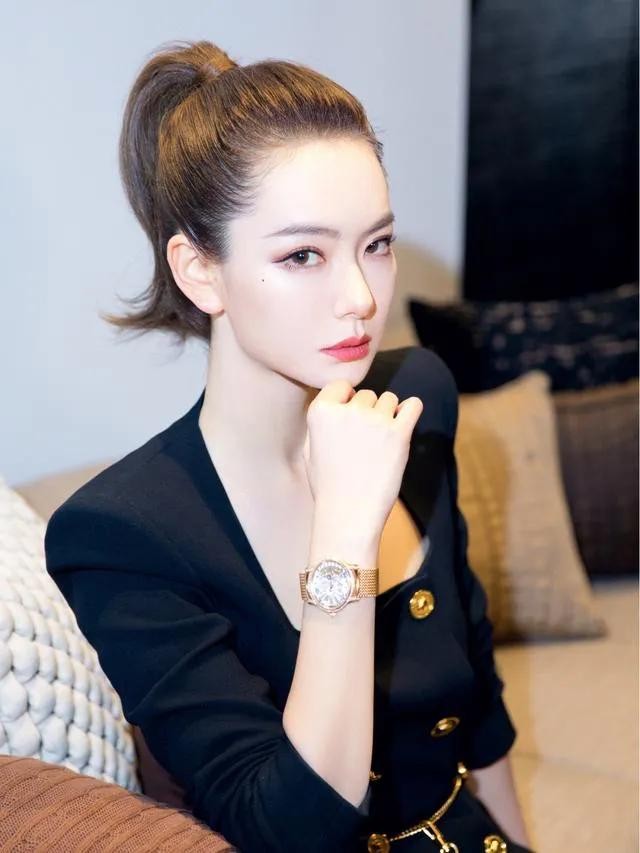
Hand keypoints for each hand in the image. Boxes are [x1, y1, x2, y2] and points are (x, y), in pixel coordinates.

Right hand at [302, 379, 422, 541]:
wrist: (348, 515)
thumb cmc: (329, 485)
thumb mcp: (311, 447)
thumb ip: (324, 419)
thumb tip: (343, 399)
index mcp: (320, 410)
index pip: (342, 385)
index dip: (347, 401)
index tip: (349, 421)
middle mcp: (348, 411)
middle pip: (367, 394)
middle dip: (369, 412)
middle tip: (366, 441)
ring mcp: (375, 421)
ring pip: (390, 399)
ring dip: (388, 414)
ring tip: (381, 442)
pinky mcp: (399, 434)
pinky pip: (414, 405)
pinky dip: (411, 409)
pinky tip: (406, 421)